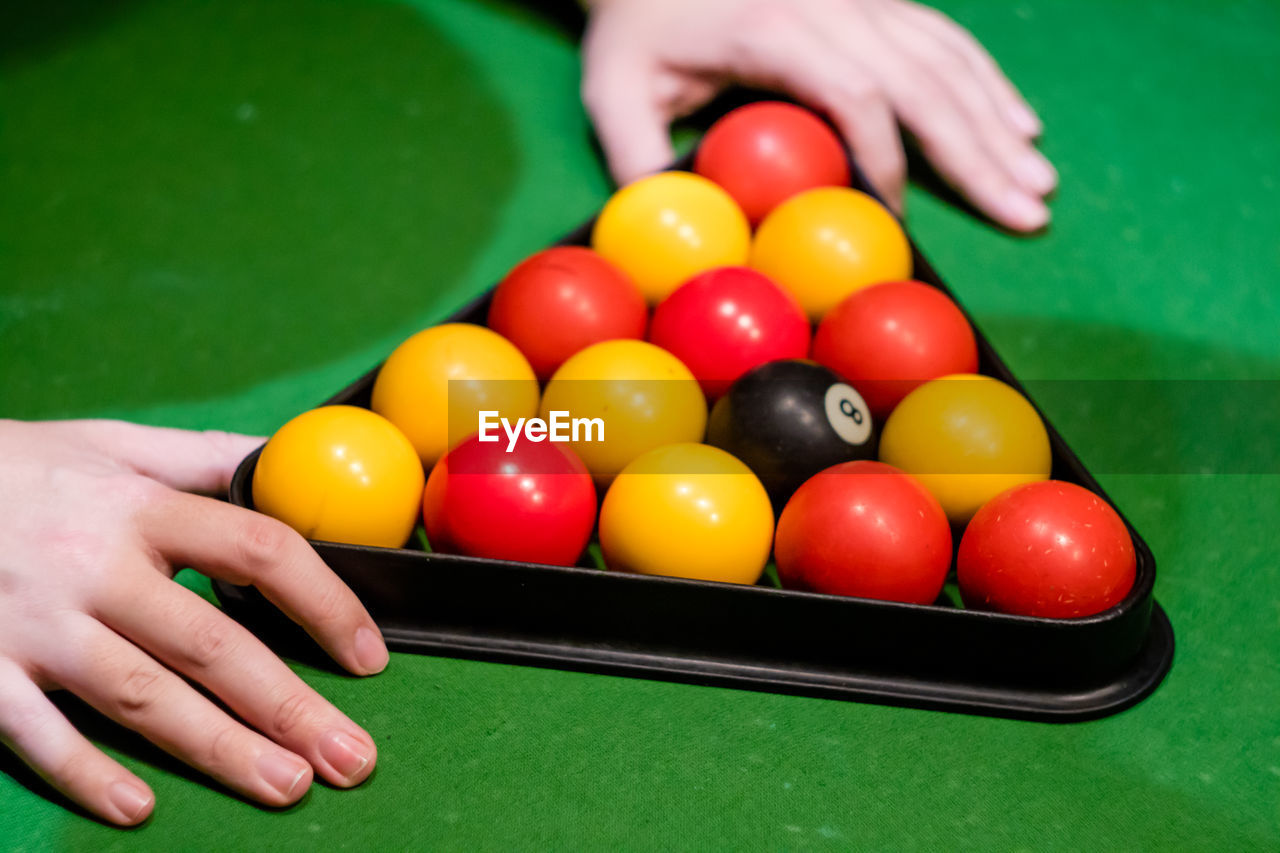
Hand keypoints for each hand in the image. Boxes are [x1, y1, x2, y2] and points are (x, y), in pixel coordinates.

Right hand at [0, 419, 387, 824]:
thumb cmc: (18, 467)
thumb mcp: (111, 444)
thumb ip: (202, 457)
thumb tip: (285, 462)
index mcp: (140, 507)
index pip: (258, 550)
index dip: (324, 603)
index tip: (369, 655)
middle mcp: (96, 566)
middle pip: (212, 644)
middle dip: (290, 706)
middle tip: (353, 759)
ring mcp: (35, 623)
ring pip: (141, 697)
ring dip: (219, 748)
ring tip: (288, 786)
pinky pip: (35, 731)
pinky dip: (85, 772)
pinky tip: (138, 808)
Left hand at [581, 0, 1055, 230]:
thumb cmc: (634, 29)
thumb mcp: (612, 92)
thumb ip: (637, 159)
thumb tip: (676, 233)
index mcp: (773, 28)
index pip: (854, 94)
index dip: (882, 160)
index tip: (890, 221)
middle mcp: (832, 3)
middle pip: (923, 80)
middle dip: (978, 153)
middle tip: (1027, 213)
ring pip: (946, 59)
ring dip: (997, 122)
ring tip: (1038, 182)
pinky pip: (943, 37)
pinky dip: (986, 81)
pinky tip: (1018, 120)